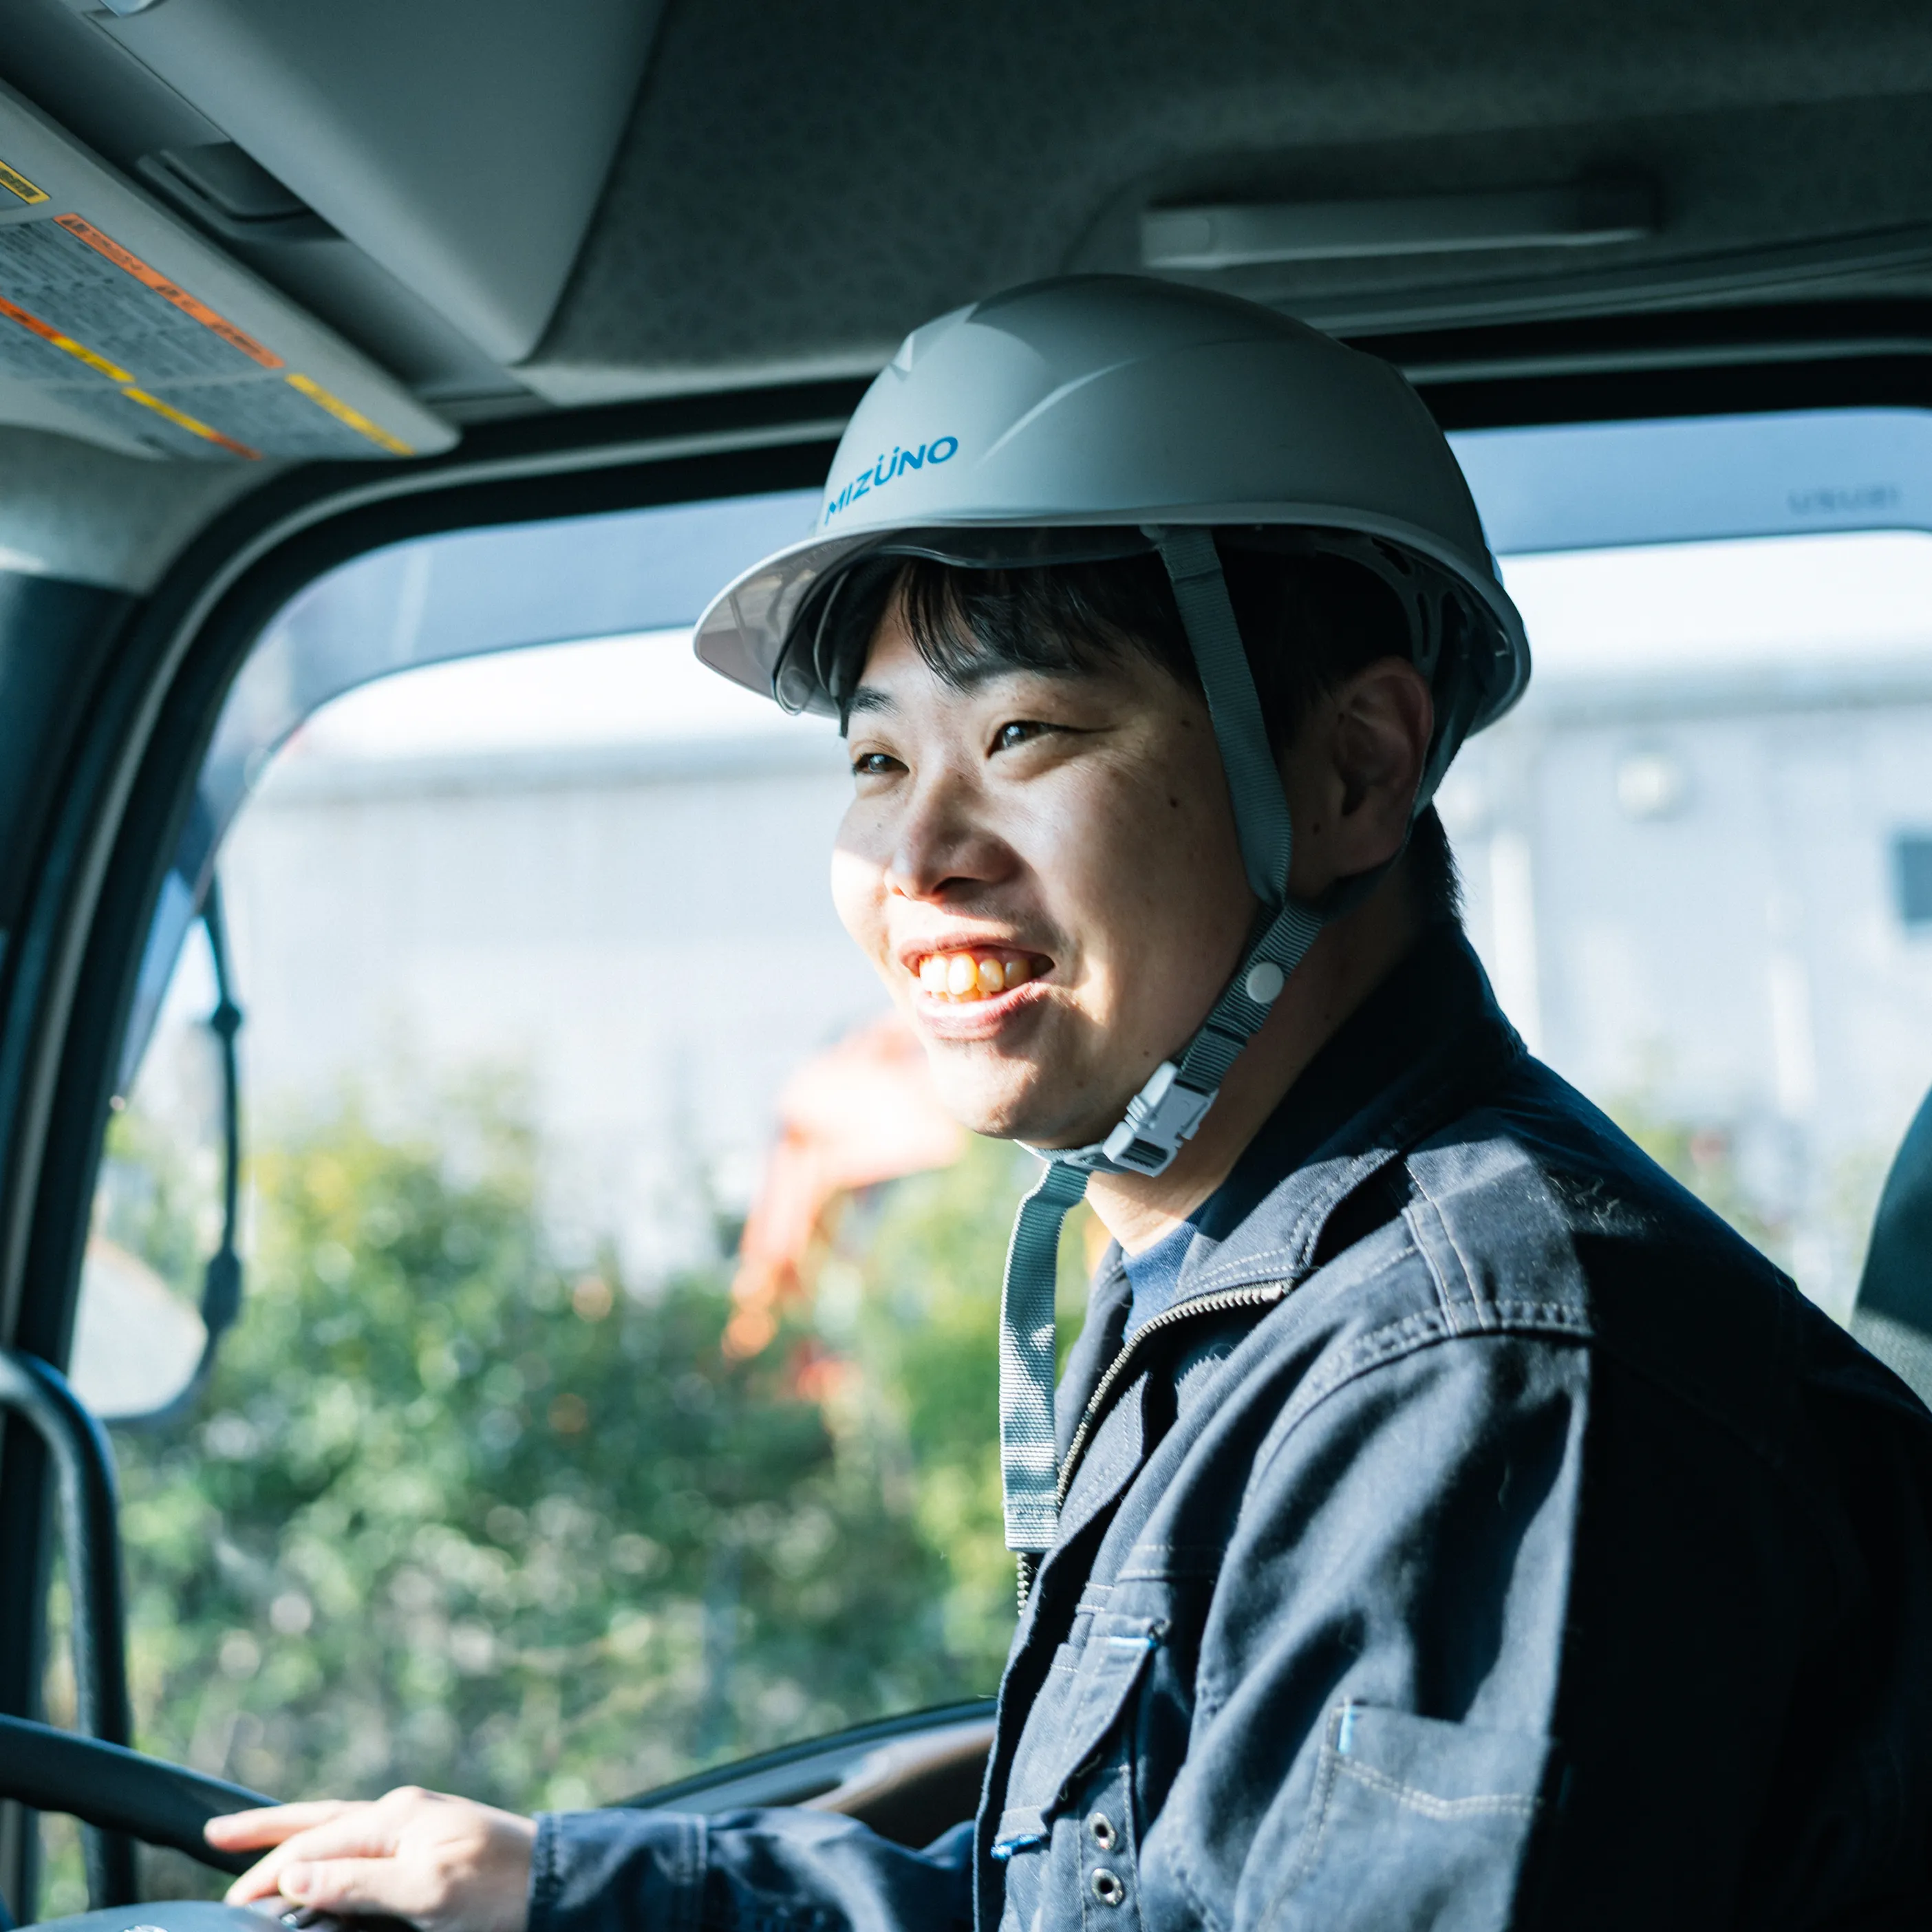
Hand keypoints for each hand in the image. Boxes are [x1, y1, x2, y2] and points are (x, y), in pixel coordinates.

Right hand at [206, 1786, 536, 1931]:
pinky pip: (366, 1840)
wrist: (560, 1883)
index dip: (269, 1878)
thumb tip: (293, 1879)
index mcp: (396, 1819)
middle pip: (319, 1820)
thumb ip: (358, 1885)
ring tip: (257, 1843)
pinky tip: (327, 1859)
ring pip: (340, 1827)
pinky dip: (333, 1848)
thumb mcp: (426, 1895)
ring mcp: (418, 1825)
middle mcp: (401, 1814)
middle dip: (267, 1831)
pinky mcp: (431, 1844)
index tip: (229, 1905)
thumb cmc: (499, 1890)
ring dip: (298, 1836)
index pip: (314, 1849)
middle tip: (216, 1837)